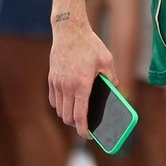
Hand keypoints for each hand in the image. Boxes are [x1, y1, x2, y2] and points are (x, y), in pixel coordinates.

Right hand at [47, 13, 115, 137]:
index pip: (79, 115)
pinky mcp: (51, 78)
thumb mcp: (107, 60)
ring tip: (77, 116)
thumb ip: (111, 78)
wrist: (69, 30)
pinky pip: (53, 100)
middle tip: (85, 126)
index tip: (88, 135)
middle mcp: (66, 86)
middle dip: (76, 125)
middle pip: (67, 116)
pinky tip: (68, 104)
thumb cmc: (90, 44)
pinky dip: (59, 106)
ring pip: (59, 110)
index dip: (83, 129)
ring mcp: (57, 82)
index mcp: (82, 84)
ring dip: (67, 116)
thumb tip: (115, 91)